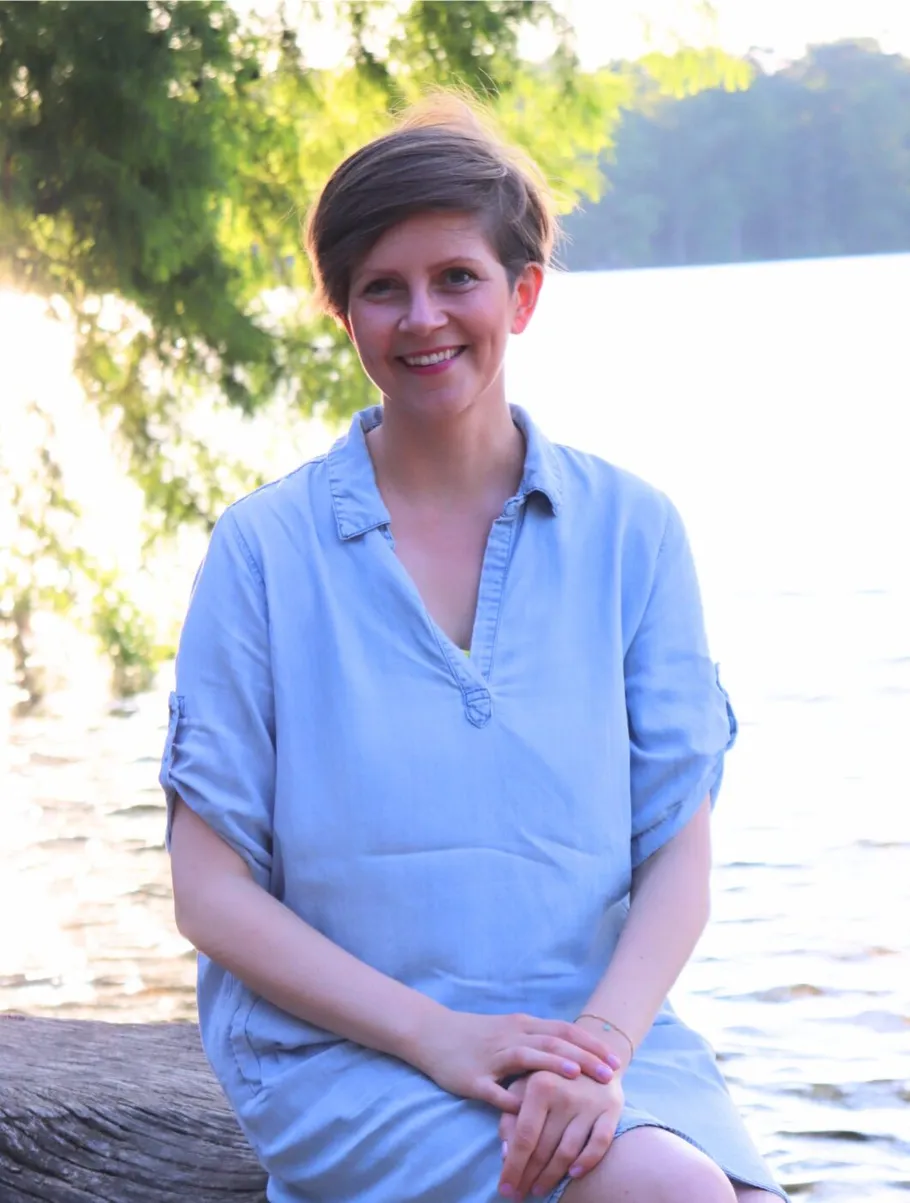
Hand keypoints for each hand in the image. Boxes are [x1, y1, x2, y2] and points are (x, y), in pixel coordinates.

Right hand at [411, 1009, 620, 1111]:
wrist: (432, 1033)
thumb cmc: (476, 1035)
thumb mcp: (510, 1031)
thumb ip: (537, 1039)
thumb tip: (573, 1054)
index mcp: (522, 1026)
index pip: (563, 1031)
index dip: (590, 1045)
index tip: (615, 1060)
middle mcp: (511, 1037)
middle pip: (553, 1042)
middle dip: (584, 1057)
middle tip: (610, 1074)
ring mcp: (492, 1056)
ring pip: (527, 1057)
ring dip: (554, 1065)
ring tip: (577, 1076)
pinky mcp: (473, 1078)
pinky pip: (494, 1090)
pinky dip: (511, 1100)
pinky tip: (528, 1111)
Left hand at [498, 1070, 623, 1198]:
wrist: (590, 1053)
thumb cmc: (549, 1076)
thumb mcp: (522, 1087)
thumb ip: (510, 1115)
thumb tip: (505, 1152)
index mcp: (540, 1084)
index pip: (524, 1136)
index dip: (513, 1166)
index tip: (504, 1189)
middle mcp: (565, 1093)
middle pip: (544, 1147)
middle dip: (528, 1176)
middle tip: (518, 1195)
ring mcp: (590, 1102)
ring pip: (568, 1151)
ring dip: (552, 1176)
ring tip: (539, 1190)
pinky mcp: (612, 1108)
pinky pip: (600, 1143)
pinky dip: (587, 1161)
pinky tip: (573, 1175)